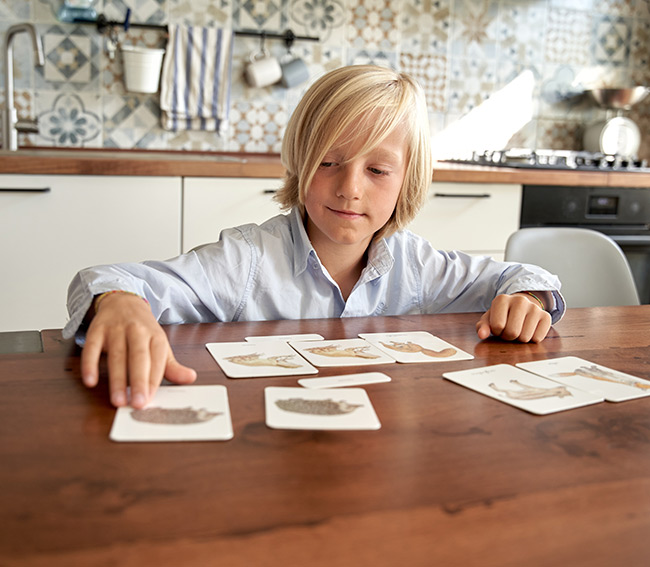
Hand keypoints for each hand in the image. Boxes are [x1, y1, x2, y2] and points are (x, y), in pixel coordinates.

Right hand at [80, 292, 196, 407]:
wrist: (124, 301)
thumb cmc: (143, 331)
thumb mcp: (160, 346)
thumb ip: (172, 366)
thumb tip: (190, 378)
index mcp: (156, 337)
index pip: (157, 361)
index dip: (153, 381)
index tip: (150, 401)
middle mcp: (137, 332)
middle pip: (138, 357)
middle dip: (138, 381)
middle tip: (138, 404)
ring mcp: (116, 329)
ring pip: (116, 355)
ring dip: (117, 379)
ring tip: (118, 401)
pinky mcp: (97, 329)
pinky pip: (92, 347)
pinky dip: (90, 364)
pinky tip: (90, 381)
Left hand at [476, 292, 551, 342]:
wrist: (521, 308)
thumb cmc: (501, 316)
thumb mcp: (489, 319)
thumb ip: (482, 327)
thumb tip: (481, 334)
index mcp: (502, 299)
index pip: (497, 326)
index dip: (497, 331)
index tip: (498, 326)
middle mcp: (520, 300)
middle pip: (512, 332)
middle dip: (508, 336)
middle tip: (508, 330)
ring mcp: (534, 307)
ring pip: (525, 337)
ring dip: (519, 339)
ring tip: (518, 329)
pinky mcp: (546, 316)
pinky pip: (537, 338)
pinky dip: (531, 339)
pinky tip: (529, 330)